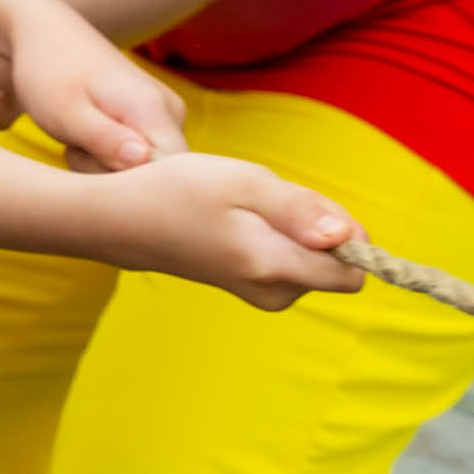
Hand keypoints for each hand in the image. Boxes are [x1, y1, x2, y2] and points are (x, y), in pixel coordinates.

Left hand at [0, 0, 181, 171]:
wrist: (44, 35)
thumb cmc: (48, 72)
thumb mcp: (66, 112)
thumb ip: (106, 140)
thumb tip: (145, 161)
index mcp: (153, 108)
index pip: (169, 173)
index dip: (129, 186)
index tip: (88, 164)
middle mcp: (171, 111)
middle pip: (157, 176)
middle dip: (113, 177)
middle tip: (74, 149)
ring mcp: (166, 114)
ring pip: (145, 169)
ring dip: (106, 168)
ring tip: (77, 139)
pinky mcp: (153, 119)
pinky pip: (140, 157)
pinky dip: (109, 158)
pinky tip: (86, 139)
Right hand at [98, 155, 359, 311]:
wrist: (123, 220)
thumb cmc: (180, 192)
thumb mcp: (244, 181)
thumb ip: (301, 209)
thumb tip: (350, 237)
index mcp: (272, 267)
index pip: (350, 276)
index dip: (350, 239)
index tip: (313, 205)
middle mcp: (271, 291)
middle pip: (334, 266)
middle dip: (316, 225)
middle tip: (265, 197)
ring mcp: (259, 292)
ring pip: (311, 260)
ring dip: (293, 226)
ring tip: (245, 205)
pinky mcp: (248, 286)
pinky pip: (287, 260)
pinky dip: (276, 235)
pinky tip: (238, 218)